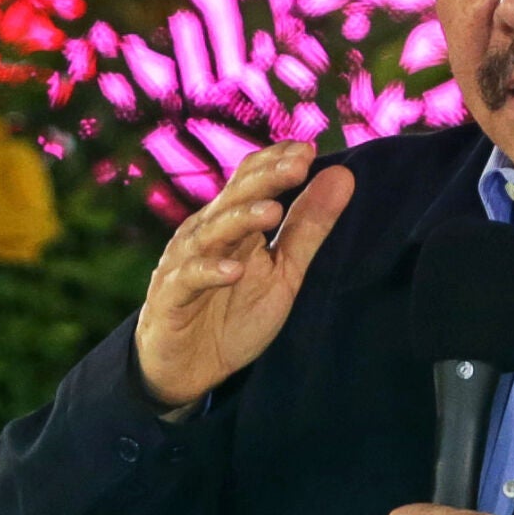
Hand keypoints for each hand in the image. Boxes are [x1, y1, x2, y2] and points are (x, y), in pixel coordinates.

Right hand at [135, 142, 353, 407]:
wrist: (187, 366)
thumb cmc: (234, 311)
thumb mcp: (283, 271)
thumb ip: (309, 226)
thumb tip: (343, 175)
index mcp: (232, 221)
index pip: (252, 178)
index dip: (277, 161)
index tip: (309, 148)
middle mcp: (206, 233)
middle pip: (234, 196)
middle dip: (266, 179)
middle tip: (298, 163)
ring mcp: (184, 263)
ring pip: (210, 232)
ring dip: (240, 219)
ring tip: (271, 211)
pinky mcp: (170, 296)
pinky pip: (189, 278)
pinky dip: (210, 271)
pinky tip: (235, 270)